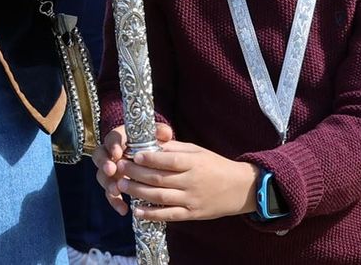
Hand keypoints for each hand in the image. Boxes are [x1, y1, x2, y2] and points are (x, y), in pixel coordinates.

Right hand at [96, 123, 176, 213]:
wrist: (147, 156)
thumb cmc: (150, 143)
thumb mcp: (155, 135)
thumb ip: (159, 132)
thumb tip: (166, 134)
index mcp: (119, 139)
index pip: (111, 138)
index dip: (113, 145)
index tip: (118, 152)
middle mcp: (110, 154)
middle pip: (100, 156)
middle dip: (104, 164)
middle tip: (111, 170)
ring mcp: (109, 170)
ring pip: (102, 176)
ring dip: (108, 184)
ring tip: (116, 191)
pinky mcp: (113, 184)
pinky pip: (110, 194)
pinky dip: (115, 202)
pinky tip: (123, 209)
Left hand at [115, 140, 260, 221]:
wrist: (240, 188)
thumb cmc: (216, 165)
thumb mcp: (198, 151)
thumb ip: (176, 149)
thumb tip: (152, 144)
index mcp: (194, 163)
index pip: (169, 161)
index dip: (150, 158)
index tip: (134, 155)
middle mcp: (192, 181)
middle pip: (160, 179)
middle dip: (137, 173)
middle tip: (120, 168)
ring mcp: (191, 199)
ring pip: (160, 197)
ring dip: (139, 192)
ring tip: (122, 185)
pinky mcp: (192, 214)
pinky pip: (169, 215)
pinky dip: (151, 214)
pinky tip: (137, 211)